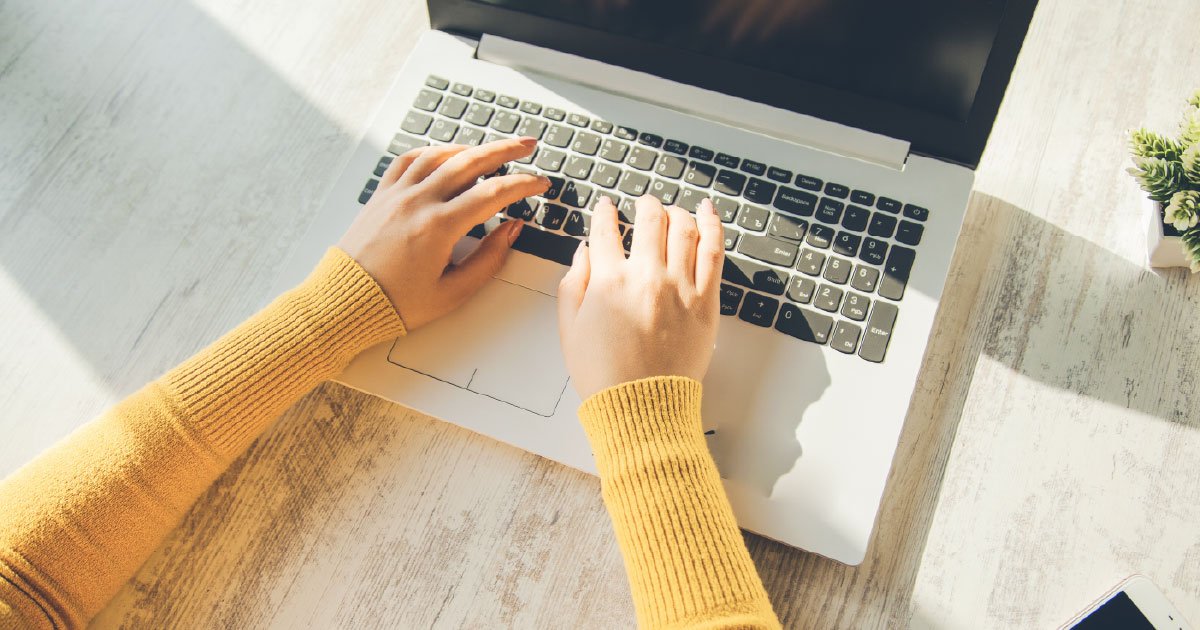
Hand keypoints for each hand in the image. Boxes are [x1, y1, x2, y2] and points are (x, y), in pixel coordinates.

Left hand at [337, 138, 548, 329]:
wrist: (345, 302)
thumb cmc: (396, 303)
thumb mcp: (452, 292)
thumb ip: (488, 260)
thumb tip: (511, 231)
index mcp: (439, 227)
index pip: (493, 194)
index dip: (522, 185)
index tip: (540, 182)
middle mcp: (418, 202)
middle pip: (470, 162)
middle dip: (504, 150)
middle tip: (527, 145)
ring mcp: (397, 194)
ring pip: (439, 155)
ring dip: (470, 148)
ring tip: (491, 149)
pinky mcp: (381, 195)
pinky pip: (408, 160)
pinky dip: (432, 152)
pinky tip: (445, 155)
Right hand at [557, 195, 724, 399]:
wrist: (641, 407)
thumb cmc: (603, 375)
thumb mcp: (569, 329)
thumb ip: (574, 283)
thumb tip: (584, 251)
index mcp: (608, 281)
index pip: (605, 229)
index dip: (604, 212)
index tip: (606, 207)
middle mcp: (646, 276)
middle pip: (650, 219)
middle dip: (645, 204)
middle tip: (644, 204)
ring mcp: (680, 287)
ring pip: (683, 228)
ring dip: (676, 212)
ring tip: (673, 211)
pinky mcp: (706, 302)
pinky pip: (713, 252)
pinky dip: (712, 225)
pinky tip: (708, 212)